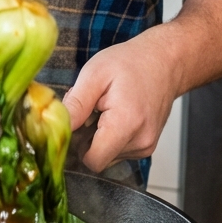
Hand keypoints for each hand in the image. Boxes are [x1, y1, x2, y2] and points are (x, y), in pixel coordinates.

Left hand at [63, 30, 180, 171]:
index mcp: (126, 124)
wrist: (164, 61)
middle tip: (91, 108)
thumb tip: (57, 127)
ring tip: (104, 108)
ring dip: (98, 136)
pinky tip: (114, 113)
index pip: (93, 161)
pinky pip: (118, 150)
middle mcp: (140, 141)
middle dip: (86, 137)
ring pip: (107, 154)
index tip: (74, 125)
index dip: (76, 146)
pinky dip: (110, 135)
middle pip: (98, 158)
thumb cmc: (131, 63)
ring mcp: (146, 146)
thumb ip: (75, 104)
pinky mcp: (146, 146)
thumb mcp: (95, 74)